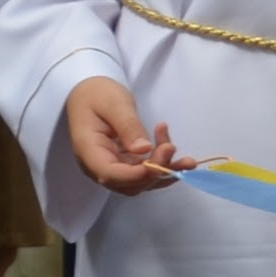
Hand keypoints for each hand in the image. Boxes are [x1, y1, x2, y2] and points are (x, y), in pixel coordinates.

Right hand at [66, 78, 188, 195]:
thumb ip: (128, 126)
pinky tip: (170, 144)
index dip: (135, 176)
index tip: (157, 166)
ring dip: (164, 171)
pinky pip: (145, 171)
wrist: (90, 93)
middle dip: (154, 172)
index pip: (109, 174)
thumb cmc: (97, 95)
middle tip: (171, 148)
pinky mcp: (124, 163)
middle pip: (128, 182)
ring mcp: (112, 166)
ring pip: (141, 180)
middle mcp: (98, 165)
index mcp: (88, 151)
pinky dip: (162, 162)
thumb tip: (143, 150)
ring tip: (187, 160)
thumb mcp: (114, 104)